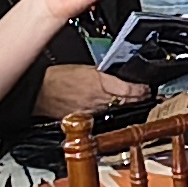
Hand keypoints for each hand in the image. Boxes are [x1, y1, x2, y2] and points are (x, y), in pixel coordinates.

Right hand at [32, 64, 150, 119]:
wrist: (40, 92)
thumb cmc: (56, 77)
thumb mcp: (85, 68)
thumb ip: (102, 73)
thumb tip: (115, 74)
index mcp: (100, 83)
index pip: (130, 90)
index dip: (142, 90)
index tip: (148, 88)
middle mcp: (100, 100)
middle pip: (127, 101)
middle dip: (138, 98)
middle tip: (145, 93)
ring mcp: (94, 111)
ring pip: (116, 107)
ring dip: (124, 103)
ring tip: (131, 98)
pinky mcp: (86, 118)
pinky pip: (102, 113)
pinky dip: (107, 109)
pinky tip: (108, 105)